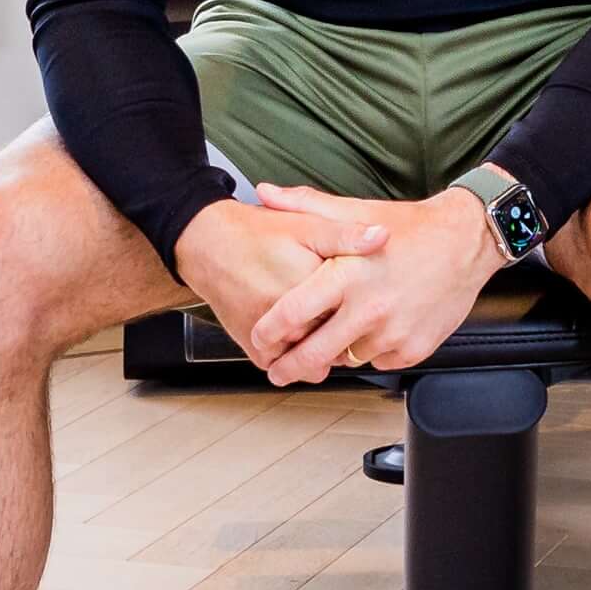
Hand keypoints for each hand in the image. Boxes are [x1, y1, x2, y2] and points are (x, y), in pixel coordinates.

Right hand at [171, 200, 388, 375]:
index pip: (357, 312)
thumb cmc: (255, 234)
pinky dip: (295, 357)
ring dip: (323, 352)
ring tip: (326, 329)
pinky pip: (286, 365)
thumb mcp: (306, 224)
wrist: (208, 245)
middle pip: (338, 339)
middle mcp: (293, 317)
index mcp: (312, 285)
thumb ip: (346, 235)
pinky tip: (299, 338)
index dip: (368, 308)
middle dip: (348, 333)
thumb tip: (382, 237)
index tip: (374, 301)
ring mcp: (273, 337)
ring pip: (314, 360)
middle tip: (352, 319)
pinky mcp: (256, 348)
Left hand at [238, 184, 498, 386]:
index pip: (292, 313)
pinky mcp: (414, 349)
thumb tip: (265, 192)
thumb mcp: (356, 210)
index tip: (260, 339)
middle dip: (289, 366)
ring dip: (339, 351)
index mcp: (348, 275)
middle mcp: (369, 308)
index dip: (268, 332)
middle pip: (314, 353)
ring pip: (348, 358)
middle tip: (278, 369)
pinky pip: (379, 361)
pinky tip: (377, 329)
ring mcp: (393, 333)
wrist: (467, 241)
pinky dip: (373, 351)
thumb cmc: (410, 228)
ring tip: (339, 334)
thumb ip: (305, 205)